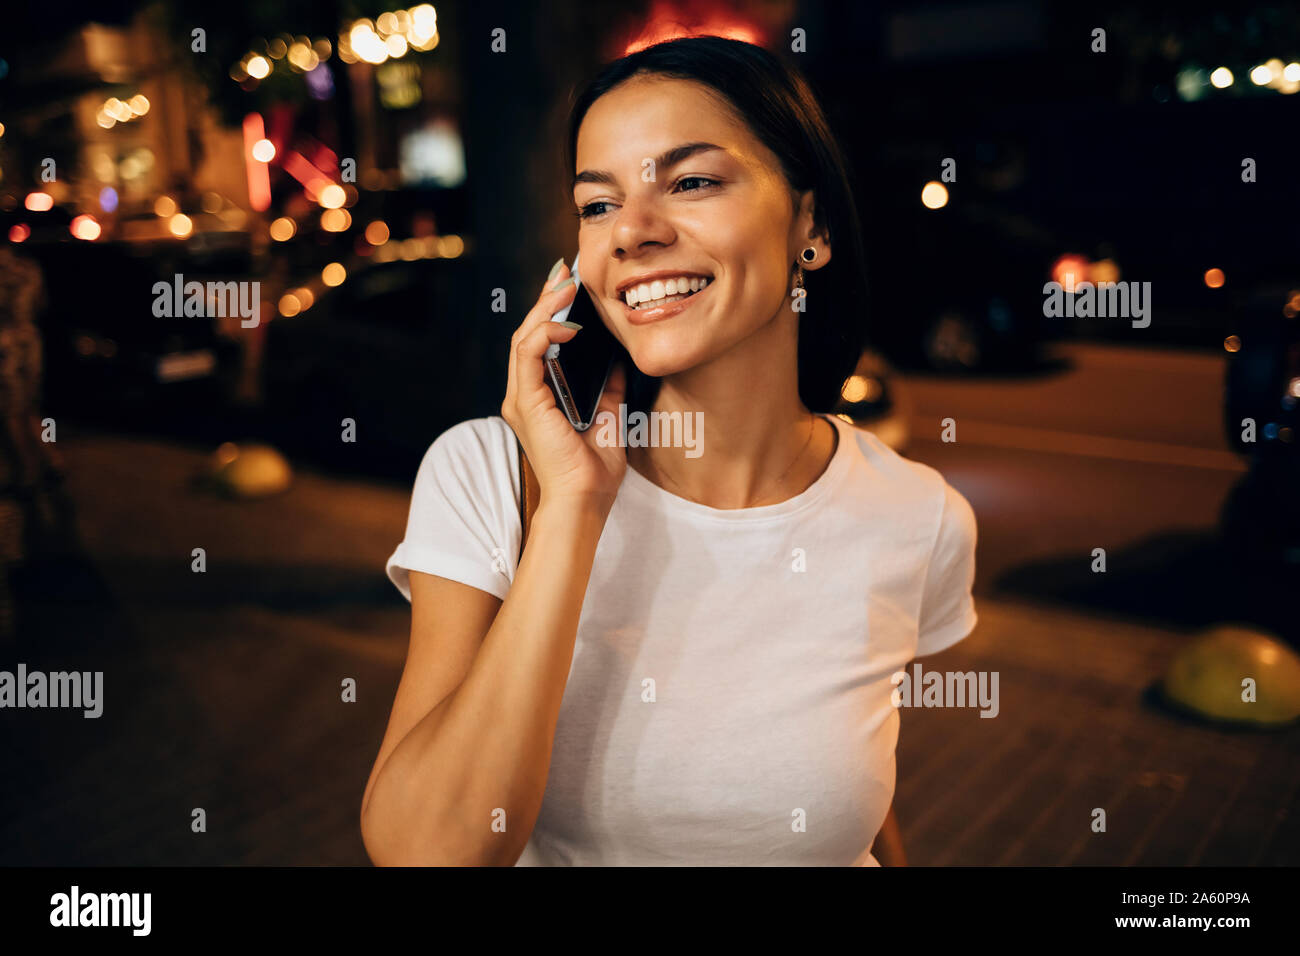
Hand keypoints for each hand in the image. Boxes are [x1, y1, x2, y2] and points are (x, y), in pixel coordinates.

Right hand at [500, 261, 628, 511]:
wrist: (585, 500)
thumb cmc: (594, 469)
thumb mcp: (610, 415)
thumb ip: (609, 386)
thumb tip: (620, 359)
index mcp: (539, 398)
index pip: (540, 344)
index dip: (552, 312)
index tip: (571, 287)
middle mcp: (524, 394)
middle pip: (529, 334)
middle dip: (546, 300)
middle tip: (565, 272)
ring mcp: (520, 398)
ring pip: (524, 338)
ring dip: (545, 309)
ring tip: (566, 286)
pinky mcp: (525, 401)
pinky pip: (528, 354)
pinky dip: (545, 333)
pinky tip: (566, 324)